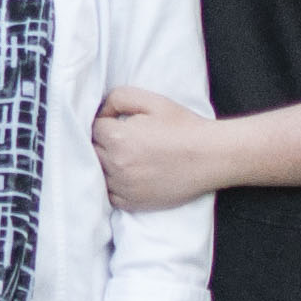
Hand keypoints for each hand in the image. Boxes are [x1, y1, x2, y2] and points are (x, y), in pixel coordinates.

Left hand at [91, 88, 226, 211]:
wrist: (210, 157)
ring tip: (123, 156)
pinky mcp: (132, 202)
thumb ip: (119, 98)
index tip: (117, 122)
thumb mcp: (152, 101)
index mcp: (118, 137)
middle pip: (90, 152)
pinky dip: (113, 185)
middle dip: (100, 143)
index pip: (93, 128)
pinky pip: (108, 195)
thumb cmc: (183, 126)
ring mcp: (123, 187)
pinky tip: (127, 175)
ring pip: (96, 174)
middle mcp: (116, 164)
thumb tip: (102, 111)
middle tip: (119, 139)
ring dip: (103, 165)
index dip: (104, 122)